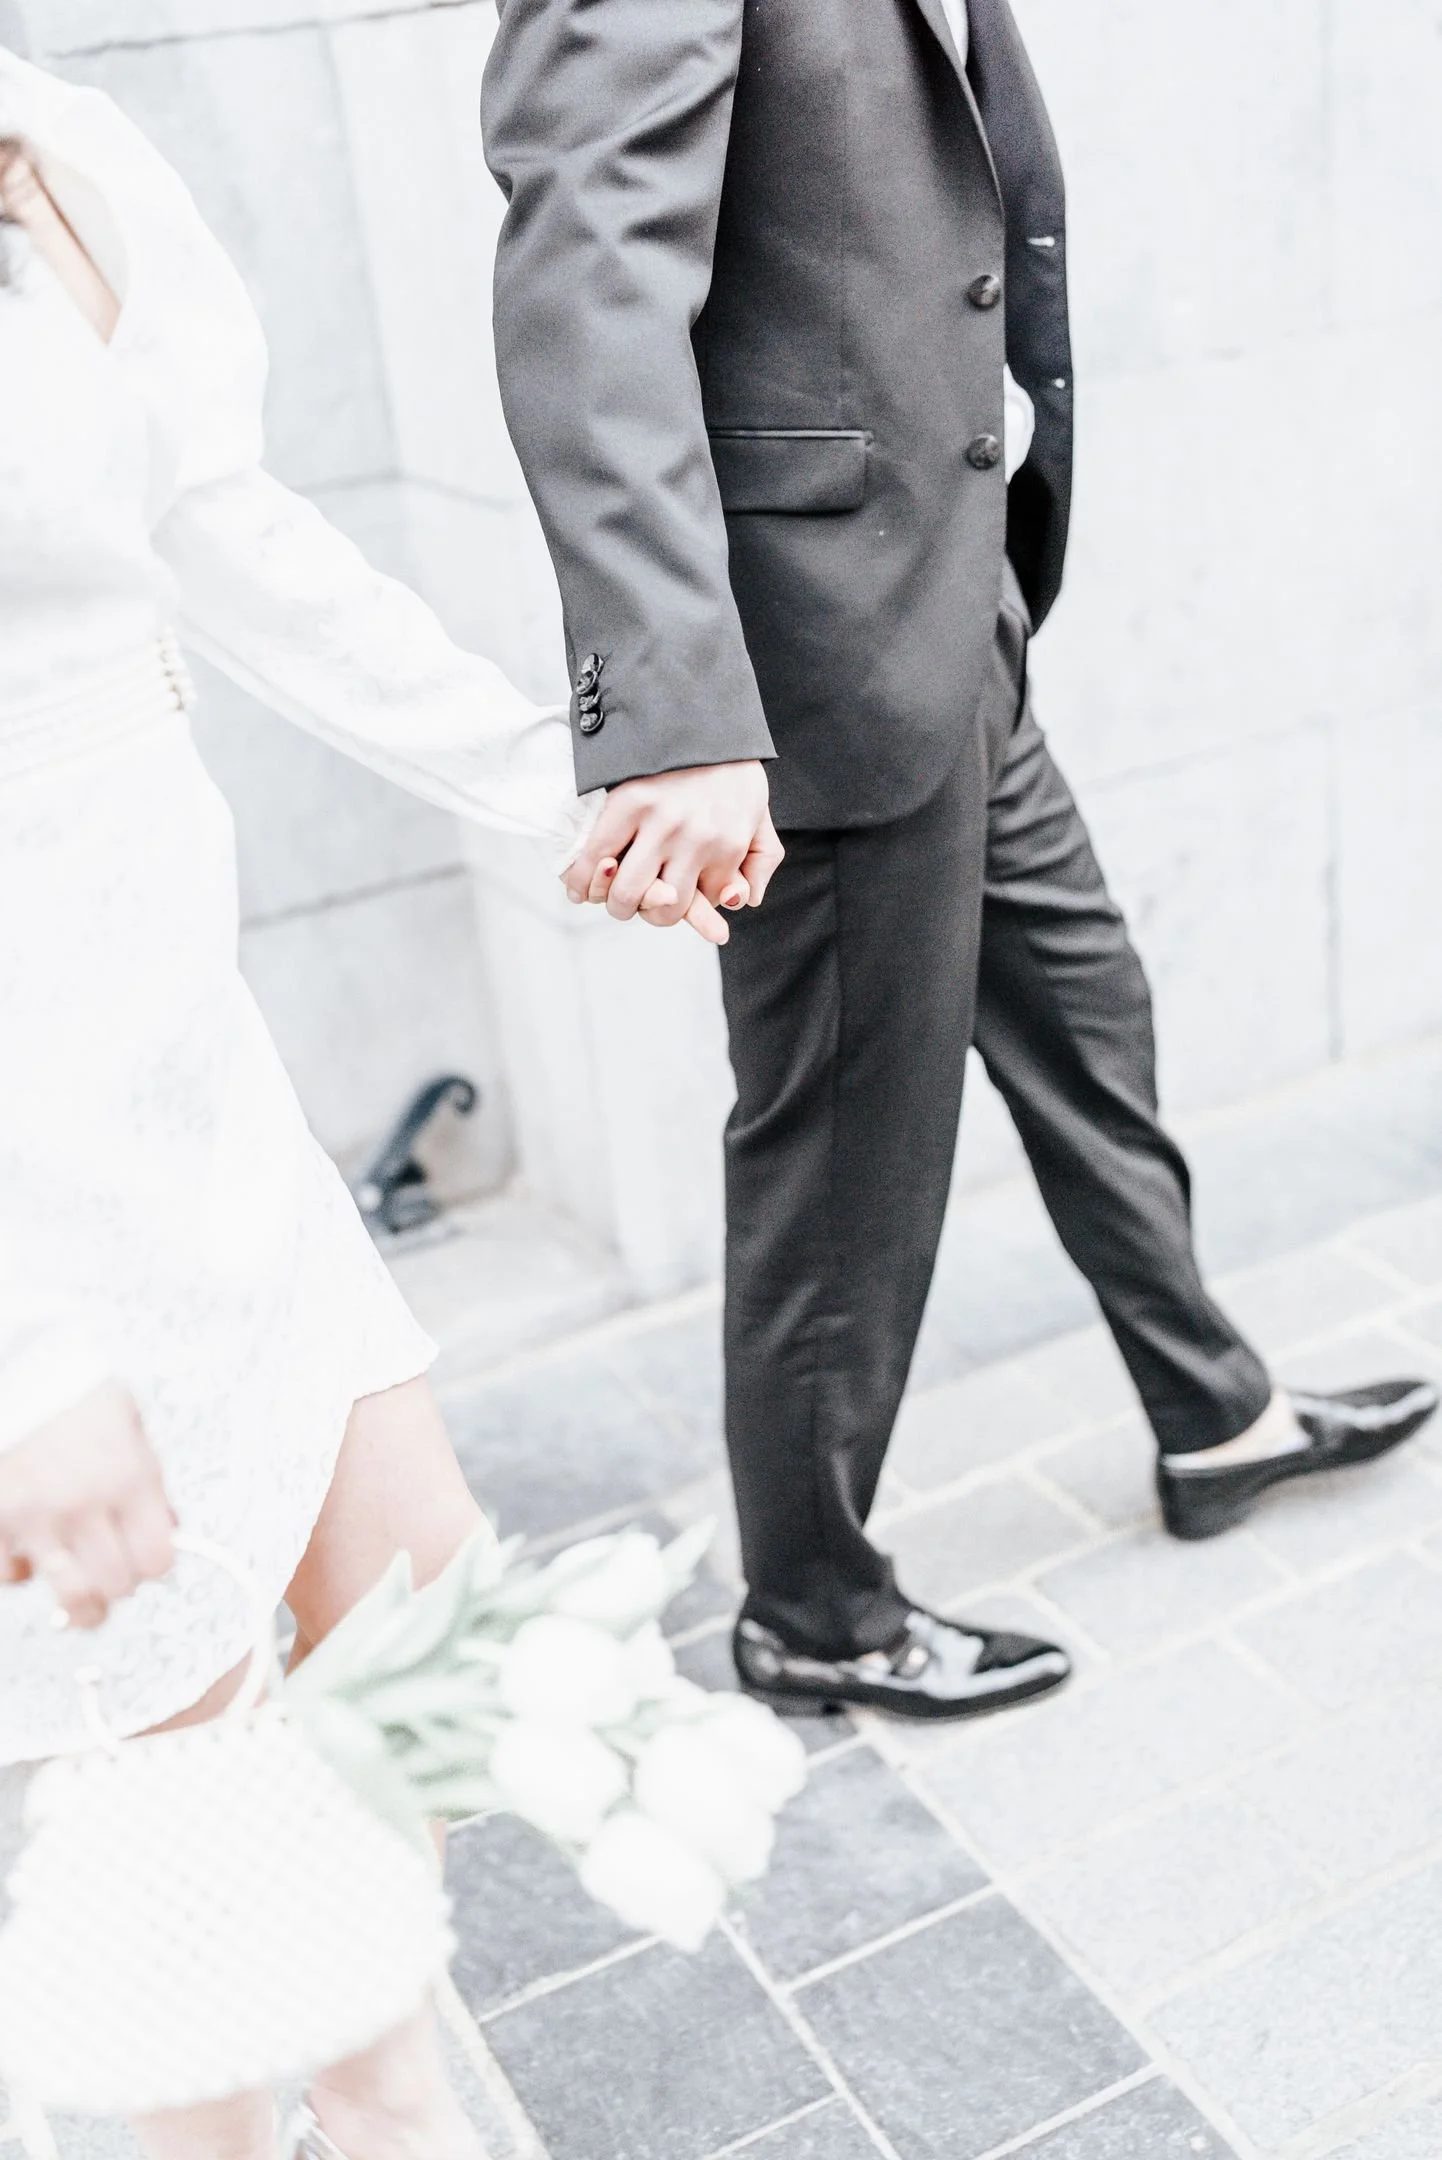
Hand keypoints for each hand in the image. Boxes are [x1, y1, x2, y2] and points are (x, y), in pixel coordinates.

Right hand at [0, 1383, 175, 1627]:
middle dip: (119, 1585)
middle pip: (117, 1586)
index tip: (148, 1560)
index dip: (155, 1565)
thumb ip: (149, 1485)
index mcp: (130, 1478)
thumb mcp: (131, 1429)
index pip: (157, 1560)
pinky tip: (29, 1553)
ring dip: (78, 1599)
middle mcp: (86, 1503)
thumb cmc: (76, 1393)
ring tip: (79, 1590)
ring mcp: (37, 1517)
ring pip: (70, 1595)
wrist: (21, 1369)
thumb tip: (169, 1530)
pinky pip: (11, 1576)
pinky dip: (20, 1572)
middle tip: (113, 1572)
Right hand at [563, 762, 783, 940]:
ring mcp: (660, 824)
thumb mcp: (759, 812)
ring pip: (627, 893)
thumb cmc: (730, 765)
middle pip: (664, 910)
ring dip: (616, 903)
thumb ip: (761, 860)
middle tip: (637, 904)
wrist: (701, 709)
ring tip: (611, 899)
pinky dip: (582, 882)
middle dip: (648, 912)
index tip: (670, 898)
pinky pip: (597, 858)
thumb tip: (741, 903)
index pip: (703, 904)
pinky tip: (577, 891)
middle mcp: (697, 841)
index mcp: (730, 844)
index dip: (685, 907)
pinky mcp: (627, 804)